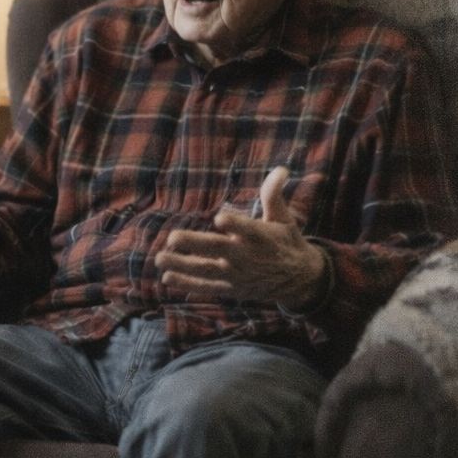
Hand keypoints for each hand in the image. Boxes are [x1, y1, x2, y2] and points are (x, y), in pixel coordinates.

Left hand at [154, 166, 328, 309]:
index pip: (248, 230)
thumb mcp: (283, 218)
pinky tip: (167, 277)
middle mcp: (246, 256)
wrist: (298, 280)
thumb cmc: (285, 241)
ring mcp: (237, 274)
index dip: (235, 224)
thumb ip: (274, 195)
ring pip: (206, 270)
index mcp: (260, 237)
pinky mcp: (231, 288)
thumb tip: (280, 169)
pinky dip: (188, 284)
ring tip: (160, 259)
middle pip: (218, 250)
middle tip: (172, 238)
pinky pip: (207, 287)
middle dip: (194, 244)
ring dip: (182, 265)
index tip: (220, 218)